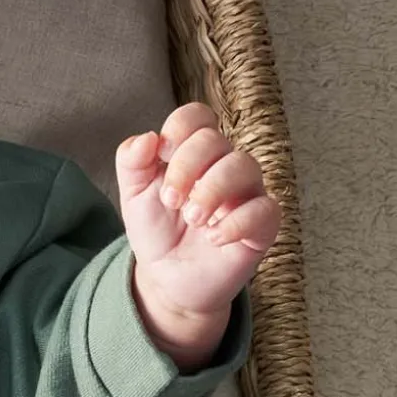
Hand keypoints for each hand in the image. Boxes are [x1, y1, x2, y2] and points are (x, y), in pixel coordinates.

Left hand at [115, 103, 281, 362]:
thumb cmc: (157, 231)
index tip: (161, 158)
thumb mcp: (133, 195)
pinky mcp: (262, 225)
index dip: (179, 130)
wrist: (167, 279)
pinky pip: (265, 210)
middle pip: (216, 140)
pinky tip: (214, 238)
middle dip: (187, 167)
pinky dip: (237, 222)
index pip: (197, 117)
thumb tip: (146, 138)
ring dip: (212, 191)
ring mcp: (246, 193)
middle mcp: (224, 166)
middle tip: (170, 200)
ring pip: (245, 166)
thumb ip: (131, 162)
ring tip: (193, 219)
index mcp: (194, 152)